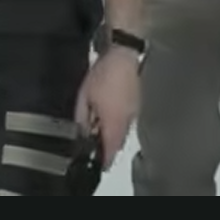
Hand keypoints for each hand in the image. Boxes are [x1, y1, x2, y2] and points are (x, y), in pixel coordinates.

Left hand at [75, 49, 140, 166]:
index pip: (110, 152)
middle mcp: (127, 122)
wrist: (124, 56)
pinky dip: (118, 122)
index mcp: (114, 124)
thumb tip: (81, 133)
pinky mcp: (137, 103)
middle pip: (117, 144)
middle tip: (93, 144)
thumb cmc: (104, 75)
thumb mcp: (84, 98)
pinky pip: (127, 120)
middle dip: (106, 147)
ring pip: (123, 132)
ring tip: (98, 126)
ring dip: (112, 133)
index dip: (103, 161)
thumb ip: (83, 119)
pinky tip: (108, 112)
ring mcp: (134, 113)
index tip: (96, 164)